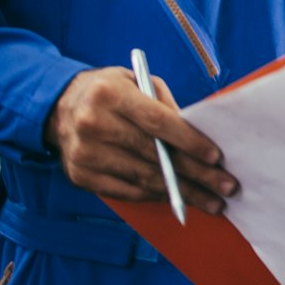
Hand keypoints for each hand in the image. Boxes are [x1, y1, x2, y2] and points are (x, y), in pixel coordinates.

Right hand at [43, 67, 235, 213]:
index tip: (216, 157)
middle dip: (196, 174)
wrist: (58, 108)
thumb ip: (165, 105)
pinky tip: (180, 199)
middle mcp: (93, 125)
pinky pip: (127, 191)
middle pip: (154, 156)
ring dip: (182, 193)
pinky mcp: (80, 176)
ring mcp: (84, 154)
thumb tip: (197, 139)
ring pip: (143, 178)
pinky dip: (157, 196)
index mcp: (110, 95)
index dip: (189, 141)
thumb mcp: (137, 82)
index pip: (157, 122)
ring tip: (211, 201)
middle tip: (226, 186)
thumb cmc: (110, 92)